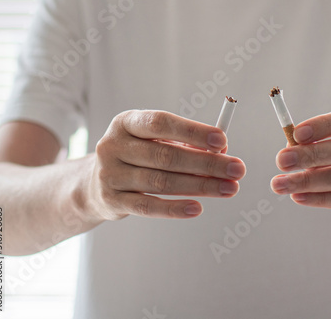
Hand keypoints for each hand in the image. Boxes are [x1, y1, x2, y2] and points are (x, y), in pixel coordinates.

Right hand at [84, 110, 245, 220]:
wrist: (94, 184)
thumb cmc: (137, 156)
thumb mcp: (154, 141)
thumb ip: (184, 143)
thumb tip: (222, 150)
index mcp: (126, 122)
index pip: (161, 123)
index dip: (192, 131)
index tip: (222, 140)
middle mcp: (113, 145)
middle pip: (166, 155)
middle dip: (207, 163)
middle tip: (237, 169)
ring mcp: (109, 174)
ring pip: (162, 182)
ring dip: (200, 186)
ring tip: (229, 188)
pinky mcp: (112, 200)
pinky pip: (149, 206)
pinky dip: (175, 208)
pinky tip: (198, 208)